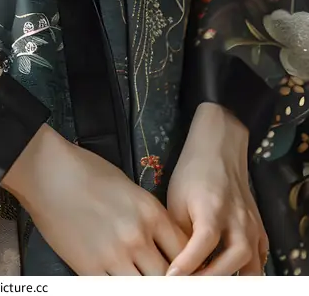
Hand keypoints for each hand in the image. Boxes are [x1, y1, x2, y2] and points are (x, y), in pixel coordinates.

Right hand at [2, 124, 188, 274]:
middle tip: (165, 278)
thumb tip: (163, 240)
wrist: (48, 172)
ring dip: (145, 284)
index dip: (188, 265)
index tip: (185, 270)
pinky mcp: (90, 268)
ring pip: (146, 287)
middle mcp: (138, 236)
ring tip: (142, 279)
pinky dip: (120, 288)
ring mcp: (114, 255)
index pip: (185, 251)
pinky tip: (119, 282)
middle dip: (169, 279)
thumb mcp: (128, 187)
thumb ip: (149, 216)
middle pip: (169, 275)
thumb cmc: (87, 172)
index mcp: (151, 212)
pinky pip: (115, 290)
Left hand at [166, 102, 268, 274]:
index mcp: (212, 208)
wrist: (219, 149)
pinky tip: (229, 273)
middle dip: (210, 279)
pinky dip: (246, 272)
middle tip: (189, 285)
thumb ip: (180, 234)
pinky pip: (259, 259)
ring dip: (231, 278)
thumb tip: (176, 266)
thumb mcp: (177, 200)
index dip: (187, 266)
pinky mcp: (259, 229)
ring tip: (208, 282)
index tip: (171, 280)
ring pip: (251, 265)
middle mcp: (237, 219)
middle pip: (232, 259)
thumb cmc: (192, 173)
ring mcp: (252, 225)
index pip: (202, 245)